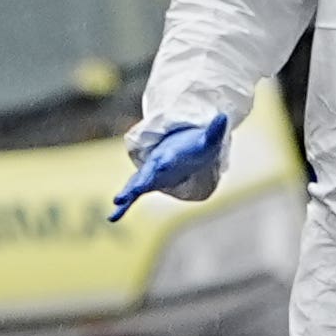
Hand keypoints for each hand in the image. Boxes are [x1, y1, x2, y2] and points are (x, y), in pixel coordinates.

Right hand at [112, 116, 228, 219]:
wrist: (183, 145)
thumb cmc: (196, 145)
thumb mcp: (208, 141)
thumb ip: (213, 132)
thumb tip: (223, 117)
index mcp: (170, 154)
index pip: (166, 159)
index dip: (164, 162)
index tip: (160, 164)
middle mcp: (156, 164)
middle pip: (145, 174)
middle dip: (138, 182)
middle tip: (125, 192)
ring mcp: (149, 174)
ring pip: (135, 184)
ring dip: (127, 193)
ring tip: (116, 203)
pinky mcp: (147, 183)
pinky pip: (134, 195)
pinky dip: (124, 206)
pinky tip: (112, 217)